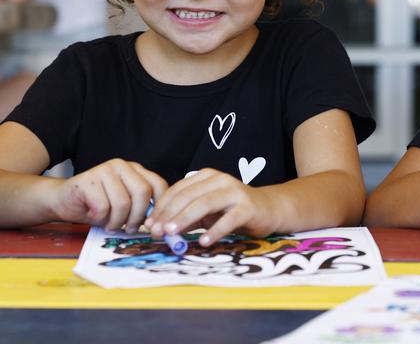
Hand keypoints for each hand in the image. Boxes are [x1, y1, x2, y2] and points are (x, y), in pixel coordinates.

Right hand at [48, 158, 166, 231]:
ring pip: (123, 202)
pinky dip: (99, 218)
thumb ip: (141, 207)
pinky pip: (102, 206)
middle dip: (137, 216)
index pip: (158, 185)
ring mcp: (104, 170)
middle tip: (129, 229)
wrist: (62, 201)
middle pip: (142, 192)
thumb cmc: (96, 206)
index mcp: (135, 170)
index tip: (153, 224)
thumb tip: (161, 223)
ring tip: (109, 224)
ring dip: (116, 221)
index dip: (159, 207)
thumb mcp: (124, 205)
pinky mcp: (87, 179)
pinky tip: (92, 214)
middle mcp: (121, 166)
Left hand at [145, 169, 277, 245]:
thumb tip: (160, 229)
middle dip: (169, 215)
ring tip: (172, 235)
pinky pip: (228, 219)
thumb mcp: (207, 212)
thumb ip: (186, 217)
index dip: (161, 208)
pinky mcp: (248, 207)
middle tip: (156, 232)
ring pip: (205, 204)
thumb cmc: (233, 210)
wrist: (269, 209)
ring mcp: (235, 192)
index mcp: (206, 177)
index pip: (178, 190)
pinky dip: (214, 230)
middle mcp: (220, 180)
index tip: (149, 225)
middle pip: (188, 196)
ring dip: (185, 219)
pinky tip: (203, 242)